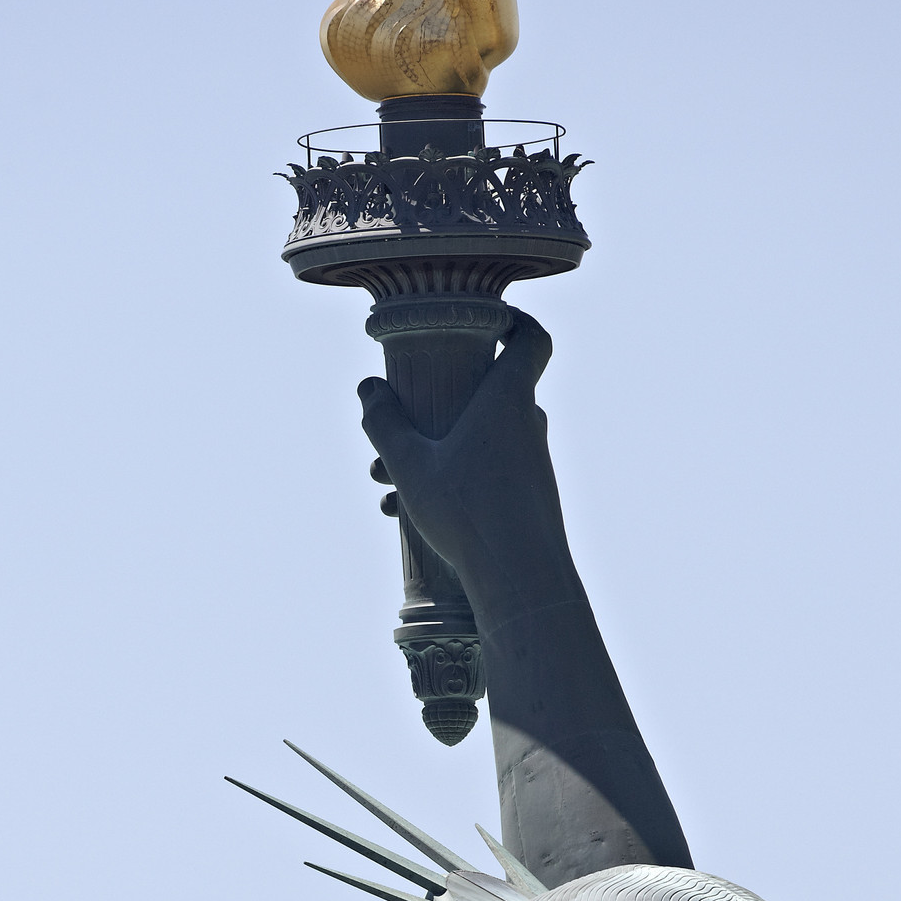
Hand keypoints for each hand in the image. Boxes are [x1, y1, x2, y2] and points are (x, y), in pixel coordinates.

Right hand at [359, 311, 572, 635]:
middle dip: (440, 405)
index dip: (514, 321)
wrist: (523, 579)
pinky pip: (487, 476)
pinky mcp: (529, 499)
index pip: (531, 339)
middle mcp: (528, 426)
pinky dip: (452, 483)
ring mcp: (532, 464)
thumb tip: (368, 388)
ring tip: (386, 485)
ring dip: (436, 454)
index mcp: (508, 398)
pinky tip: (409, 514)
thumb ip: (385, 423)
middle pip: (489, 394)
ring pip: (480, 441)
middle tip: (400, 426)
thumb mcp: (411, 465)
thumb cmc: (469, 512)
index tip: (484, 322)